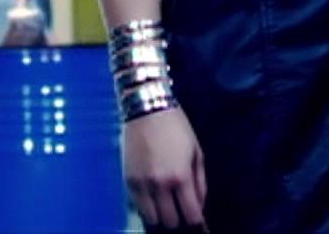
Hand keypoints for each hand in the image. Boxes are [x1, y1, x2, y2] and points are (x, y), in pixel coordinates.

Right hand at [123, 106, 208, 230]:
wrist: (146, 108)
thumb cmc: (176, 127)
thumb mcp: (196, 151)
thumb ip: (200, 182)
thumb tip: (199, 204)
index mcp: (181, 177)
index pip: (191, 214)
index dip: (196, 220)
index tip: (196, 218)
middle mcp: (160, 185)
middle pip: (171, 220)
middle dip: (178, 217)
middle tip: (180, 208)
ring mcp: (142, 184)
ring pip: (152, 218)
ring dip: (161, 214)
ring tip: (165, 203)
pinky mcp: (128, 180)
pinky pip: (137, 206)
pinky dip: (147, 206)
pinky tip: (152, 196)